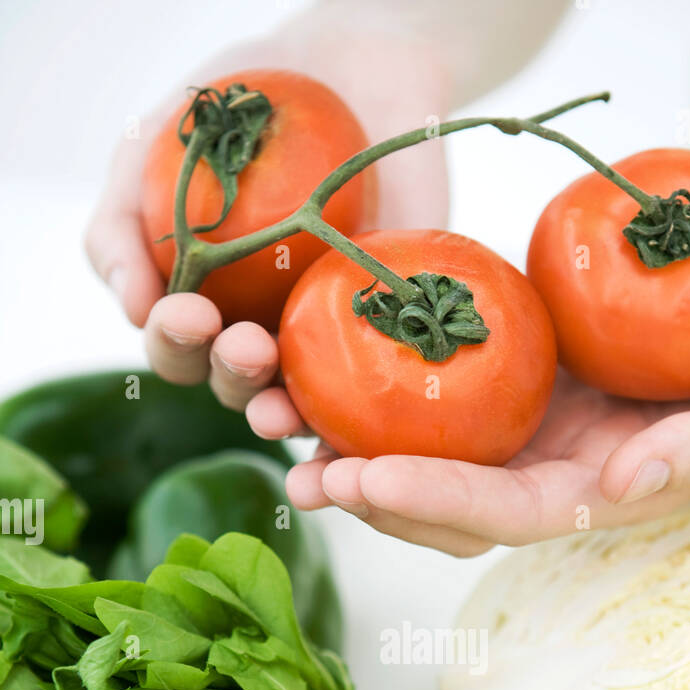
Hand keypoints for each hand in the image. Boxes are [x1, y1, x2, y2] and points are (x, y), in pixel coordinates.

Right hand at [84, 24, 449, 416]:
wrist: (348, 66)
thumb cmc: (234, 108)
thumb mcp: (151, 147)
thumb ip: (121, 223)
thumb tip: (132, 309)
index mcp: (200, 304)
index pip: (176, 348)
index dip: (174, 341)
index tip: (185, 310)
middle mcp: (259, 332)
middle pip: (233, 385)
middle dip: (230, 375)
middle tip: (243, 344)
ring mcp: (326, 339)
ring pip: (297, 403)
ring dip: (282, 414)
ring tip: (280, 401)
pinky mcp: (390, 334)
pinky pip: (374, 399)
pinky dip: (355, 434)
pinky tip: (350, 444)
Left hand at [285, 194, 689, 554]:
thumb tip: (613, 494)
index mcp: (613, 489)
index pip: (513, 516)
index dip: (440, 506)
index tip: (368, 482)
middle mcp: (564, 464)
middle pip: (455, 499)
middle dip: (378, 493)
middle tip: (300, 471)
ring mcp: (541, 413)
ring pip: (437, 445)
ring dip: (362, 444)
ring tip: (286, 427)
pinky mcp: (528, 356)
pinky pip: (449, 375)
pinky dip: (389, 379)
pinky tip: (329, 360)